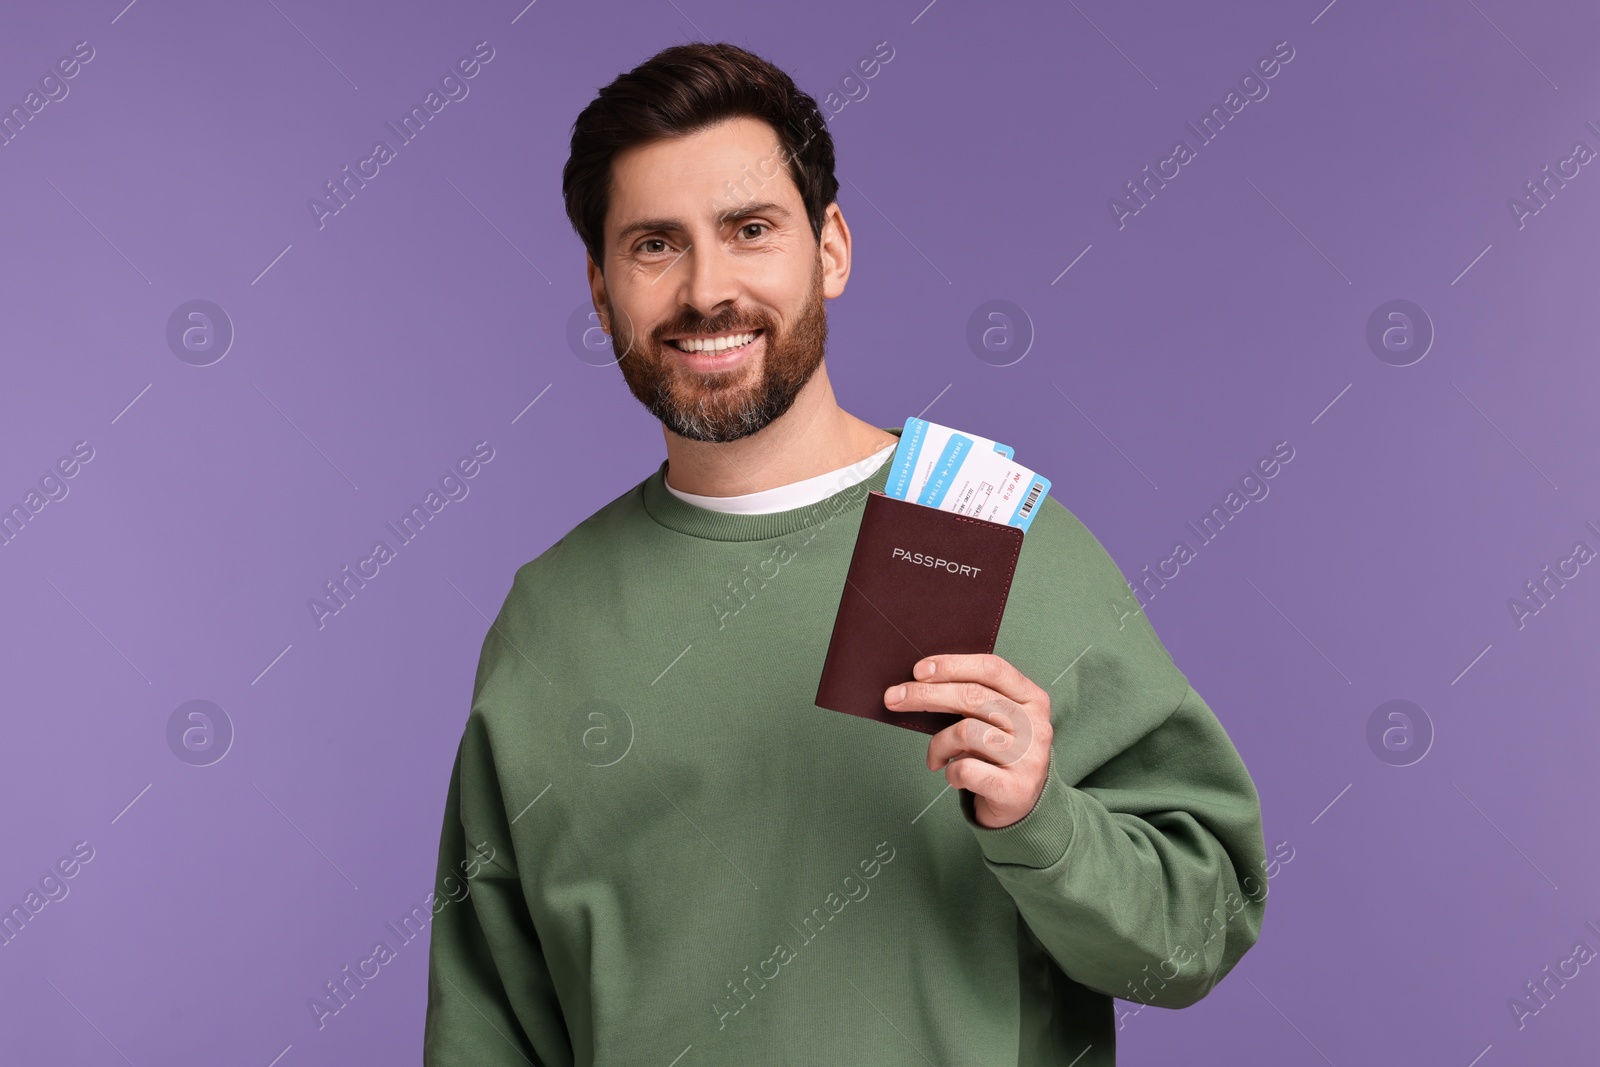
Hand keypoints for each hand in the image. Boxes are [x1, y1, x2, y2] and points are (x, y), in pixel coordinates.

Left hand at [884, 653, 1052, 828]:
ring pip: (964, 732)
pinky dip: (950, 772)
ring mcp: (1028, 757)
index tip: (918, 670)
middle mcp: (1035, 725)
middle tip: (893, 698)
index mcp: (1032, 698)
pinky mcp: (1015, 789)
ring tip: (935, 756)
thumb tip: (918, 681)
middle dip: (925, 695)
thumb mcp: (995, 719)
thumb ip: (972, 698)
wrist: (1023, 804)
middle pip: (972, 697)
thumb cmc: (998, 753)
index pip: (991, 668)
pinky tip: (952, 775)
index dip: (952, 665)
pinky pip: (966, 769)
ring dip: (938, 744)